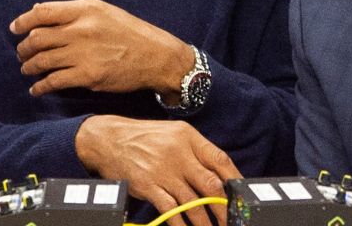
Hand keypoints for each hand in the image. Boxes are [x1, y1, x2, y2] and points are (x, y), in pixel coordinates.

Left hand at [10, 0, 191, 99]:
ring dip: (29, 67)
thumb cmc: (129, 32)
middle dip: (24, 48)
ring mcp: (84, 54)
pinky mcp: (88, 76)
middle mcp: (82, 30)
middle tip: (21, 53)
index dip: (23, 21)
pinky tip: (36, 89)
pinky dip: (41, 86)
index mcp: (85, 10)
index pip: (43, 12)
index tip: (14, 29)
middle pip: (38, 38)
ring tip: (27, 69)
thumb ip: (71, 11)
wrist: (156, 56)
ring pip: (43, 60)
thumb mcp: (103, 11)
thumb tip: (37, 10)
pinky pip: (54, 81)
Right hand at [77, 116, 240, 225]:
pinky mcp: (148, 186)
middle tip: (233, 220)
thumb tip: (221, 176)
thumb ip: (196, 152)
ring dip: (206, 221)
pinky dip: (182, 224)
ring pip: (193, 202)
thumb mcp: (173, 134)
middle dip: (225, 207)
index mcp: (188, 137)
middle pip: (211, 185)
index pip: (220, 160)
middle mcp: (178, 153)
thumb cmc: (145, 138)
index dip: (236, 180)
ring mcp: (162, 171)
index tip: (244, 197)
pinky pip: (171, 211)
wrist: (108, 139)